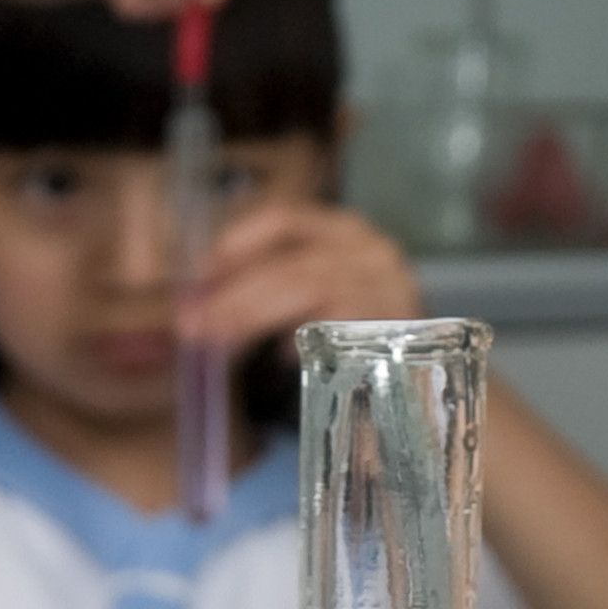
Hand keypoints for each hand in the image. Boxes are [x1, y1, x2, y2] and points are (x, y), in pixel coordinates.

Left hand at [176, 193, 427, 353]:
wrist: (417, 388)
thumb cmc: (349, 340)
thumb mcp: (302, 303)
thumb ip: (256, 298)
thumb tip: (190, 308)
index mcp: (344, 232)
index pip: (283, 220)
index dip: (235, 243)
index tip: (198, 275)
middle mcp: (373, 252)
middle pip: (290, 264)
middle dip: (233, 294)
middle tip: (190, 325)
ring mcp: (391, 289)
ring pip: (308, 292)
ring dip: (251, 317)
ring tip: (216, 344)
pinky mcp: (399, 328)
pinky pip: (339, 330)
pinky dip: (303, 344)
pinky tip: (284, 362)